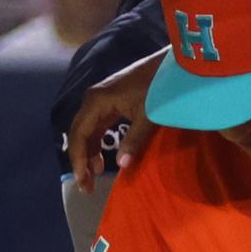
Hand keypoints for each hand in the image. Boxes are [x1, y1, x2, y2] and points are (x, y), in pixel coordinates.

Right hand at [66, 60, 156, 189]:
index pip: (79, 134)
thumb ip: (134, 140)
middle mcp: (93, 99)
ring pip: (87, 131)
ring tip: (94, 176)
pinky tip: (102, 160)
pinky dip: (97, 144)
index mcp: (97, 101)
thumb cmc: (158, 87)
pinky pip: (97, 126)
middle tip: (87, 185)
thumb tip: (122, 165)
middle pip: (79, 134)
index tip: (84, 180)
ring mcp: (100, 99)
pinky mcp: (110, 101)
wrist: (171, 66)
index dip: (79, 159)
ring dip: (88, 154)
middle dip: (81, 160)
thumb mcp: (148, 115)